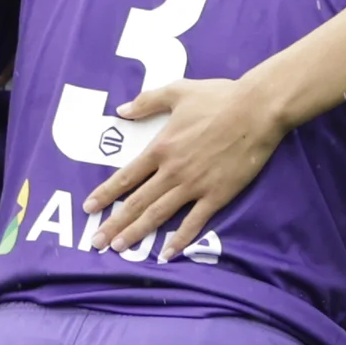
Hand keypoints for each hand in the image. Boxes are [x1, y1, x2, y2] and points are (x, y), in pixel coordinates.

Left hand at [84, 75, 283, 258]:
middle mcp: (172, 171)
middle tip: (97, 241)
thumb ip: (147, 101)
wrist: (257, 110)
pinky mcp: (217, 195)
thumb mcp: (178, 91)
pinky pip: (194, 222)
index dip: (105, 194)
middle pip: (136, 202)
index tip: (89, 209)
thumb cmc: (219, 97)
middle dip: (114, 223)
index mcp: (160, 148)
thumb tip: (121, 110)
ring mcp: (194, 185)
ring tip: (120, 248)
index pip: (125, 177)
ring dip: (137, 232)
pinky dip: (180, 239)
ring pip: (159, 214)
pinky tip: (167, 253)